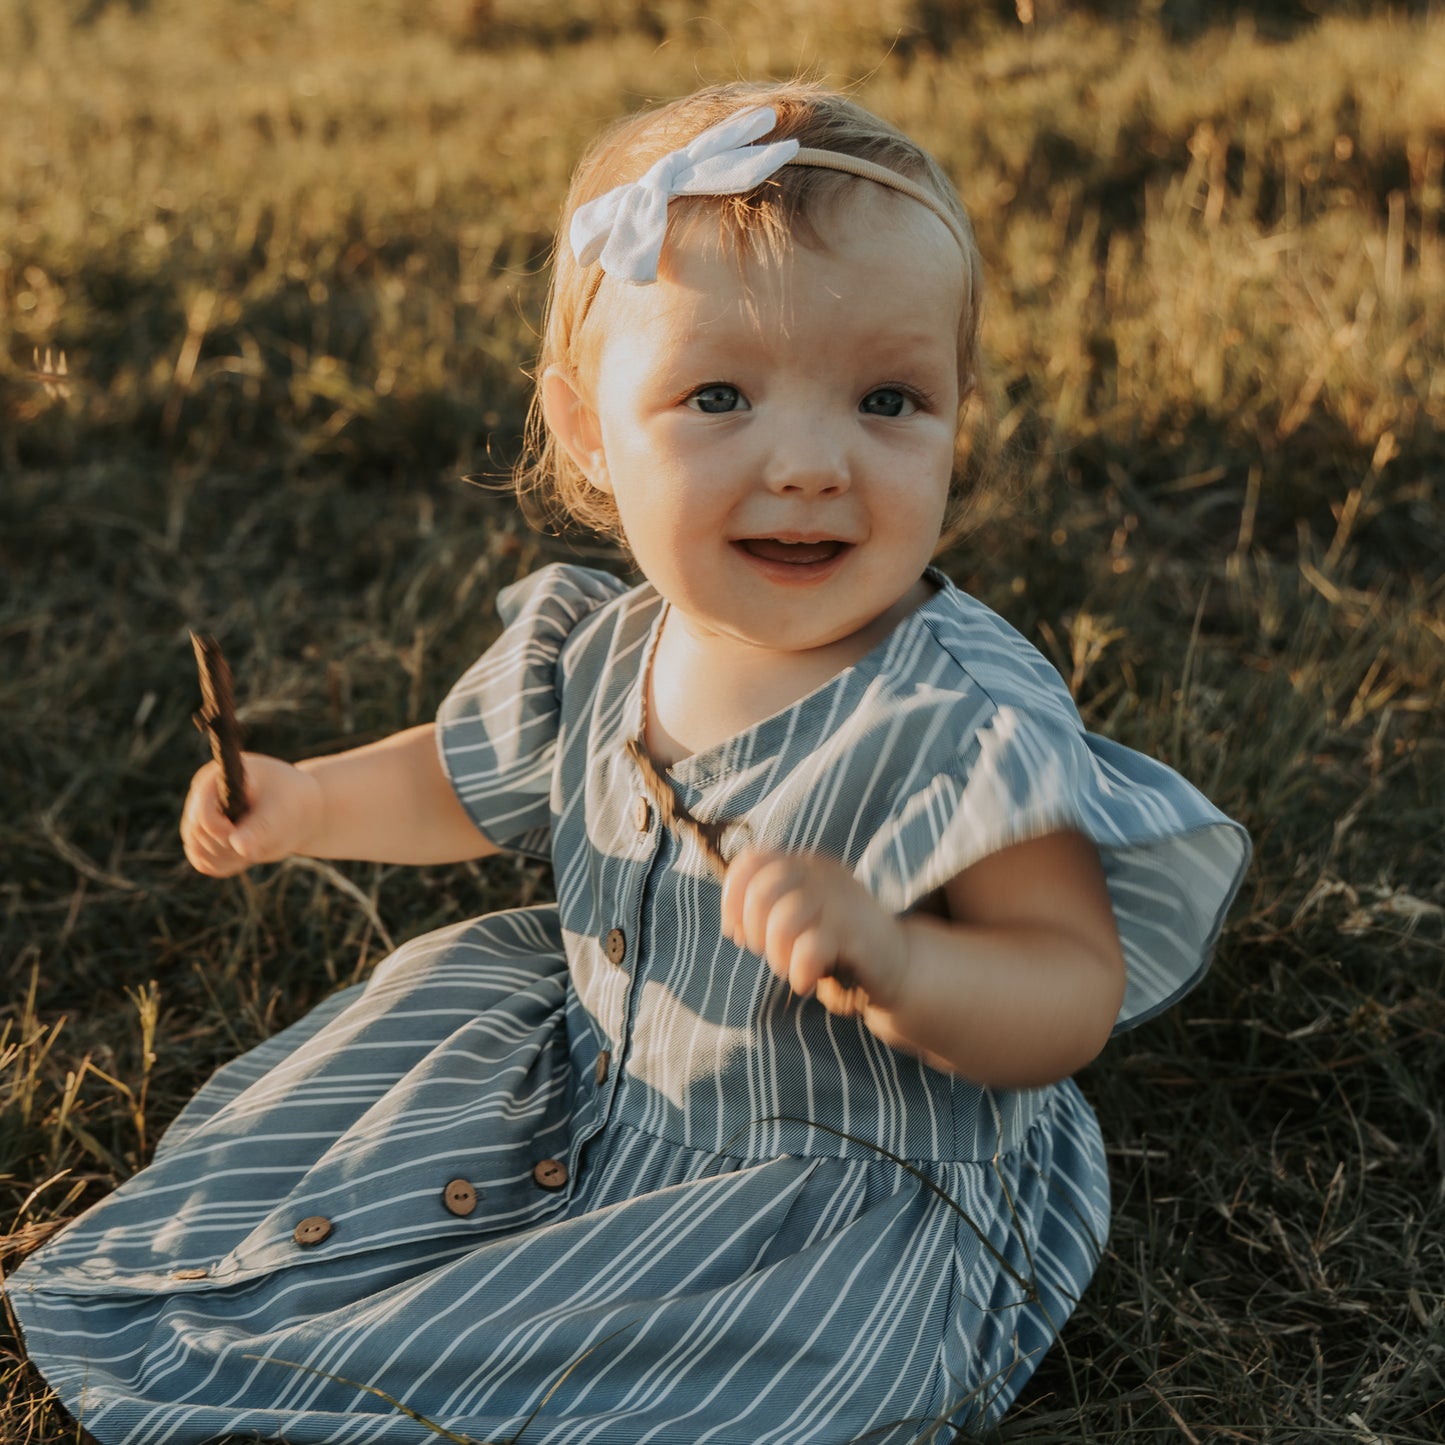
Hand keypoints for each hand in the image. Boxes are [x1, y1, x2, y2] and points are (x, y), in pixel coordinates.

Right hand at [181, 752, 322, 876]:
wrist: (298, 812)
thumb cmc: (292, 803)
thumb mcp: (281, 811)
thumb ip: (261, 827)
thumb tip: (238, 846)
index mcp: (218, 779)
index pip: (202, 811)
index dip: (219, 830)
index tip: (243, 837)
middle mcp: (203, 797)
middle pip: (195, 833)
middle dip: (226, 846)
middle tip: (258, 842)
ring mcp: (201, 818)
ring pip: (197, 851)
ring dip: (227, 858)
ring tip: (256, 846)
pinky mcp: (206, 838)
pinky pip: (203, 862)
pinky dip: (224, 865)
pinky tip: (246, 855)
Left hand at [720, 849, 908, 1016]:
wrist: (898, 964)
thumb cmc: (837, 943)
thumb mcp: (800, 916)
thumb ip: (768, 909)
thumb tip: (733, 923)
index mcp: (805, 864)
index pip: (751, 862)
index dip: (732, 899)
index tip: (738, 931)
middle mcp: (822, 873)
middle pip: (762, 890)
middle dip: (753, 929)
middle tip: (766, 951)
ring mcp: (841, 899)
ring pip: (783, 920)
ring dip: (776, 954)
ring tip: (788, 967)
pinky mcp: (856, 932)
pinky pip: (810, 949)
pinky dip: (799, 972)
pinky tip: (806, 982)